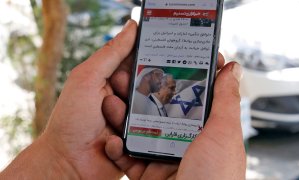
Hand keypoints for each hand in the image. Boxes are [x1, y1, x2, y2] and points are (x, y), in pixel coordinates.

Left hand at [1, 20, 137, 178]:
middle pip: (149, 88)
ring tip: (108, 127)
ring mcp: (133, 120)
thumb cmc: (71, 120)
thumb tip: (131, 26)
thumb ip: (111, 53)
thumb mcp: (87, 79)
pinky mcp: (139, 140)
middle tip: (112, 104)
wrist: (68, 163)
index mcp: (113, 80)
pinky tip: (111, 142)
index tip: (145, 66)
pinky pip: (149, 134)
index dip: (143, 63)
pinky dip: (128, 137)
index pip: (138, 63)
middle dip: (133, 96)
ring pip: (151, 112)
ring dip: (126, 119)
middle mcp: (125, 99)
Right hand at [104, 54, 245, 178]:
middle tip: (130, 76)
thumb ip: (225, 100)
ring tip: (113, 101)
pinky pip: (129, 157)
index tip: (167, 59)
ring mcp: (165, 159)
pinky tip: (112, 139)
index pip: (192, 97)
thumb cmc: (216, 179)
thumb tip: (232, 68)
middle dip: (145, 94)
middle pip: (161, 112)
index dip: (180, 78)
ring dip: (124, 117)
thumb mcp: (223, 134)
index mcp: (206, 132)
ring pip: (141, 131)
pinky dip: (117, 149)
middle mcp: (185, 144)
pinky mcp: (147, 174)